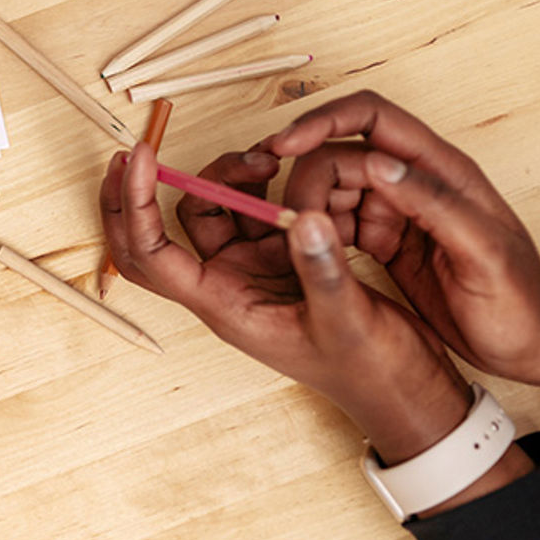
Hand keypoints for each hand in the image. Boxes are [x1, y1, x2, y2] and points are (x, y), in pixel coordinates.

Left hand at [101, 143, 473, 463]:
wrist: (404, 391)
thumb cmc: (373, 372)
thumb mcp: (350, 321)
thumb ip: (323, 271)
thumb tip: (302, 216)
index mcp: (223, 306)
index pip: (151, 253)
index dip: (135, 205)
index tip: (140, 158)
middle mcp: (225, 285)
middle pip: (158, 232)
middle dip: (146, 190)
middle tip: (152, 148)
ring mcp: (250, 269)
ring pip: (209, 211)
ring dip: (222, 178)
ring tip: (267, 156)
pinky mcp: (279, 258)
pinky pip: (252, 211)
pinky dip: (257, 186)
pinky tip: (285, 167)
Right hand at [268, 91, 539, 393]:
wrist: (532, 346)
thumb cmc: (521, 304)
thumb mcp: (484, 254)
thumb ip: (435, 204)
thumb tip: (378, 162)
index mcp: (443, 171)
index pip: (372, 117)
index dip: (323, 121)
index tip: (284, 145)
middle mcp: (415, 181)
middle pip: (341, 151)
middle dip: (307, 177)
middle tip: (288, 219)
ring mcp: (399, 210)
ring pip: (333, 187)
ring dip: (309, 208)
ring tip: (297, 241)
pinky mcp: (386, 239)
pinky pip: (338, 221)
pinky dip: (318, 233)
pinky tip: (312, 254)